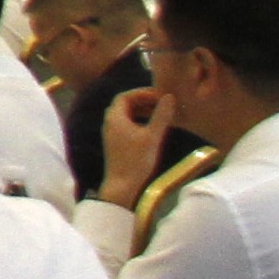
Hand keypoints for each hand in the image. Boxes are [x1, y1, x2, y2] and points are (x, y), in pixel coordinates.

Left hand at [100, 85, 171, 202]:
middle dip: (143, 101)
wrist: (122, 186)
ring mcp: (111, 134)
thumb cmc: (136, 160)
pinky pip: (127, 125)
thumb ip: (161, 116)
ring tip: (160, 113)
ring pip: (126, 116)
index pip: (125, 96)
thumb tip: (169, 97)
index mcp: (115, 118)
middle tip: (161, 102)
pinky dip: (139, 122)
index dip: (141, 93)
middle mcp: (109, 123)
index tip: (159, 95)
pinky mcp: (116, 144)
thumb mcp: (153, 136)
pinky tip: (153, 128)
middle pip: (124, 104)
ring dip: (141, 111)